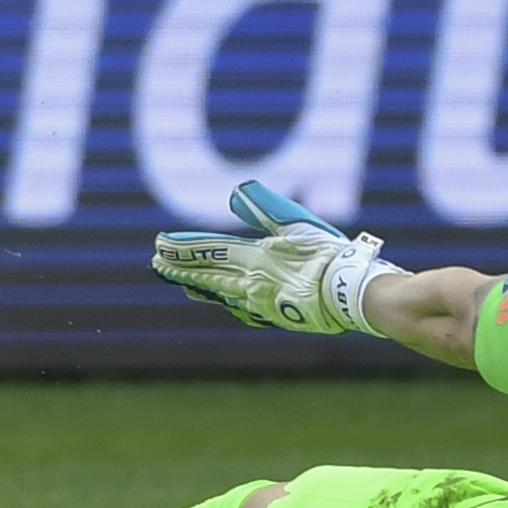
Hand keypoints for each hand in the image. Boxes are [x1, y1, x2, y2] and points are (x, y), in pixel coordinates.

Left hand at [151, 181, 401, 336]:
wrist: (350, 294)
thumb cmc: (329, 256)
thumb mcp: (299, 226)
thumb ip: (266, 209)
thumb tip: (238, 192)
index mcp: (256, 258)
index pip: (210, 251)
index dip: (182, 249)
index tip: (158, 245)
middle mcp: (250, 283)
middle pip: (207, 275)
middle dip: (180, 269)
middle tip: (157, 265)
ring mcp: (260, 303)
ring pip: (220, 293)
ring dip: (198, 286)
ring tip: (182, 283)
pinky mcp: (274, 315)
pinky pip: (240, 307)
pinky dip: (225, 301)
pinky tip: (223, 300)